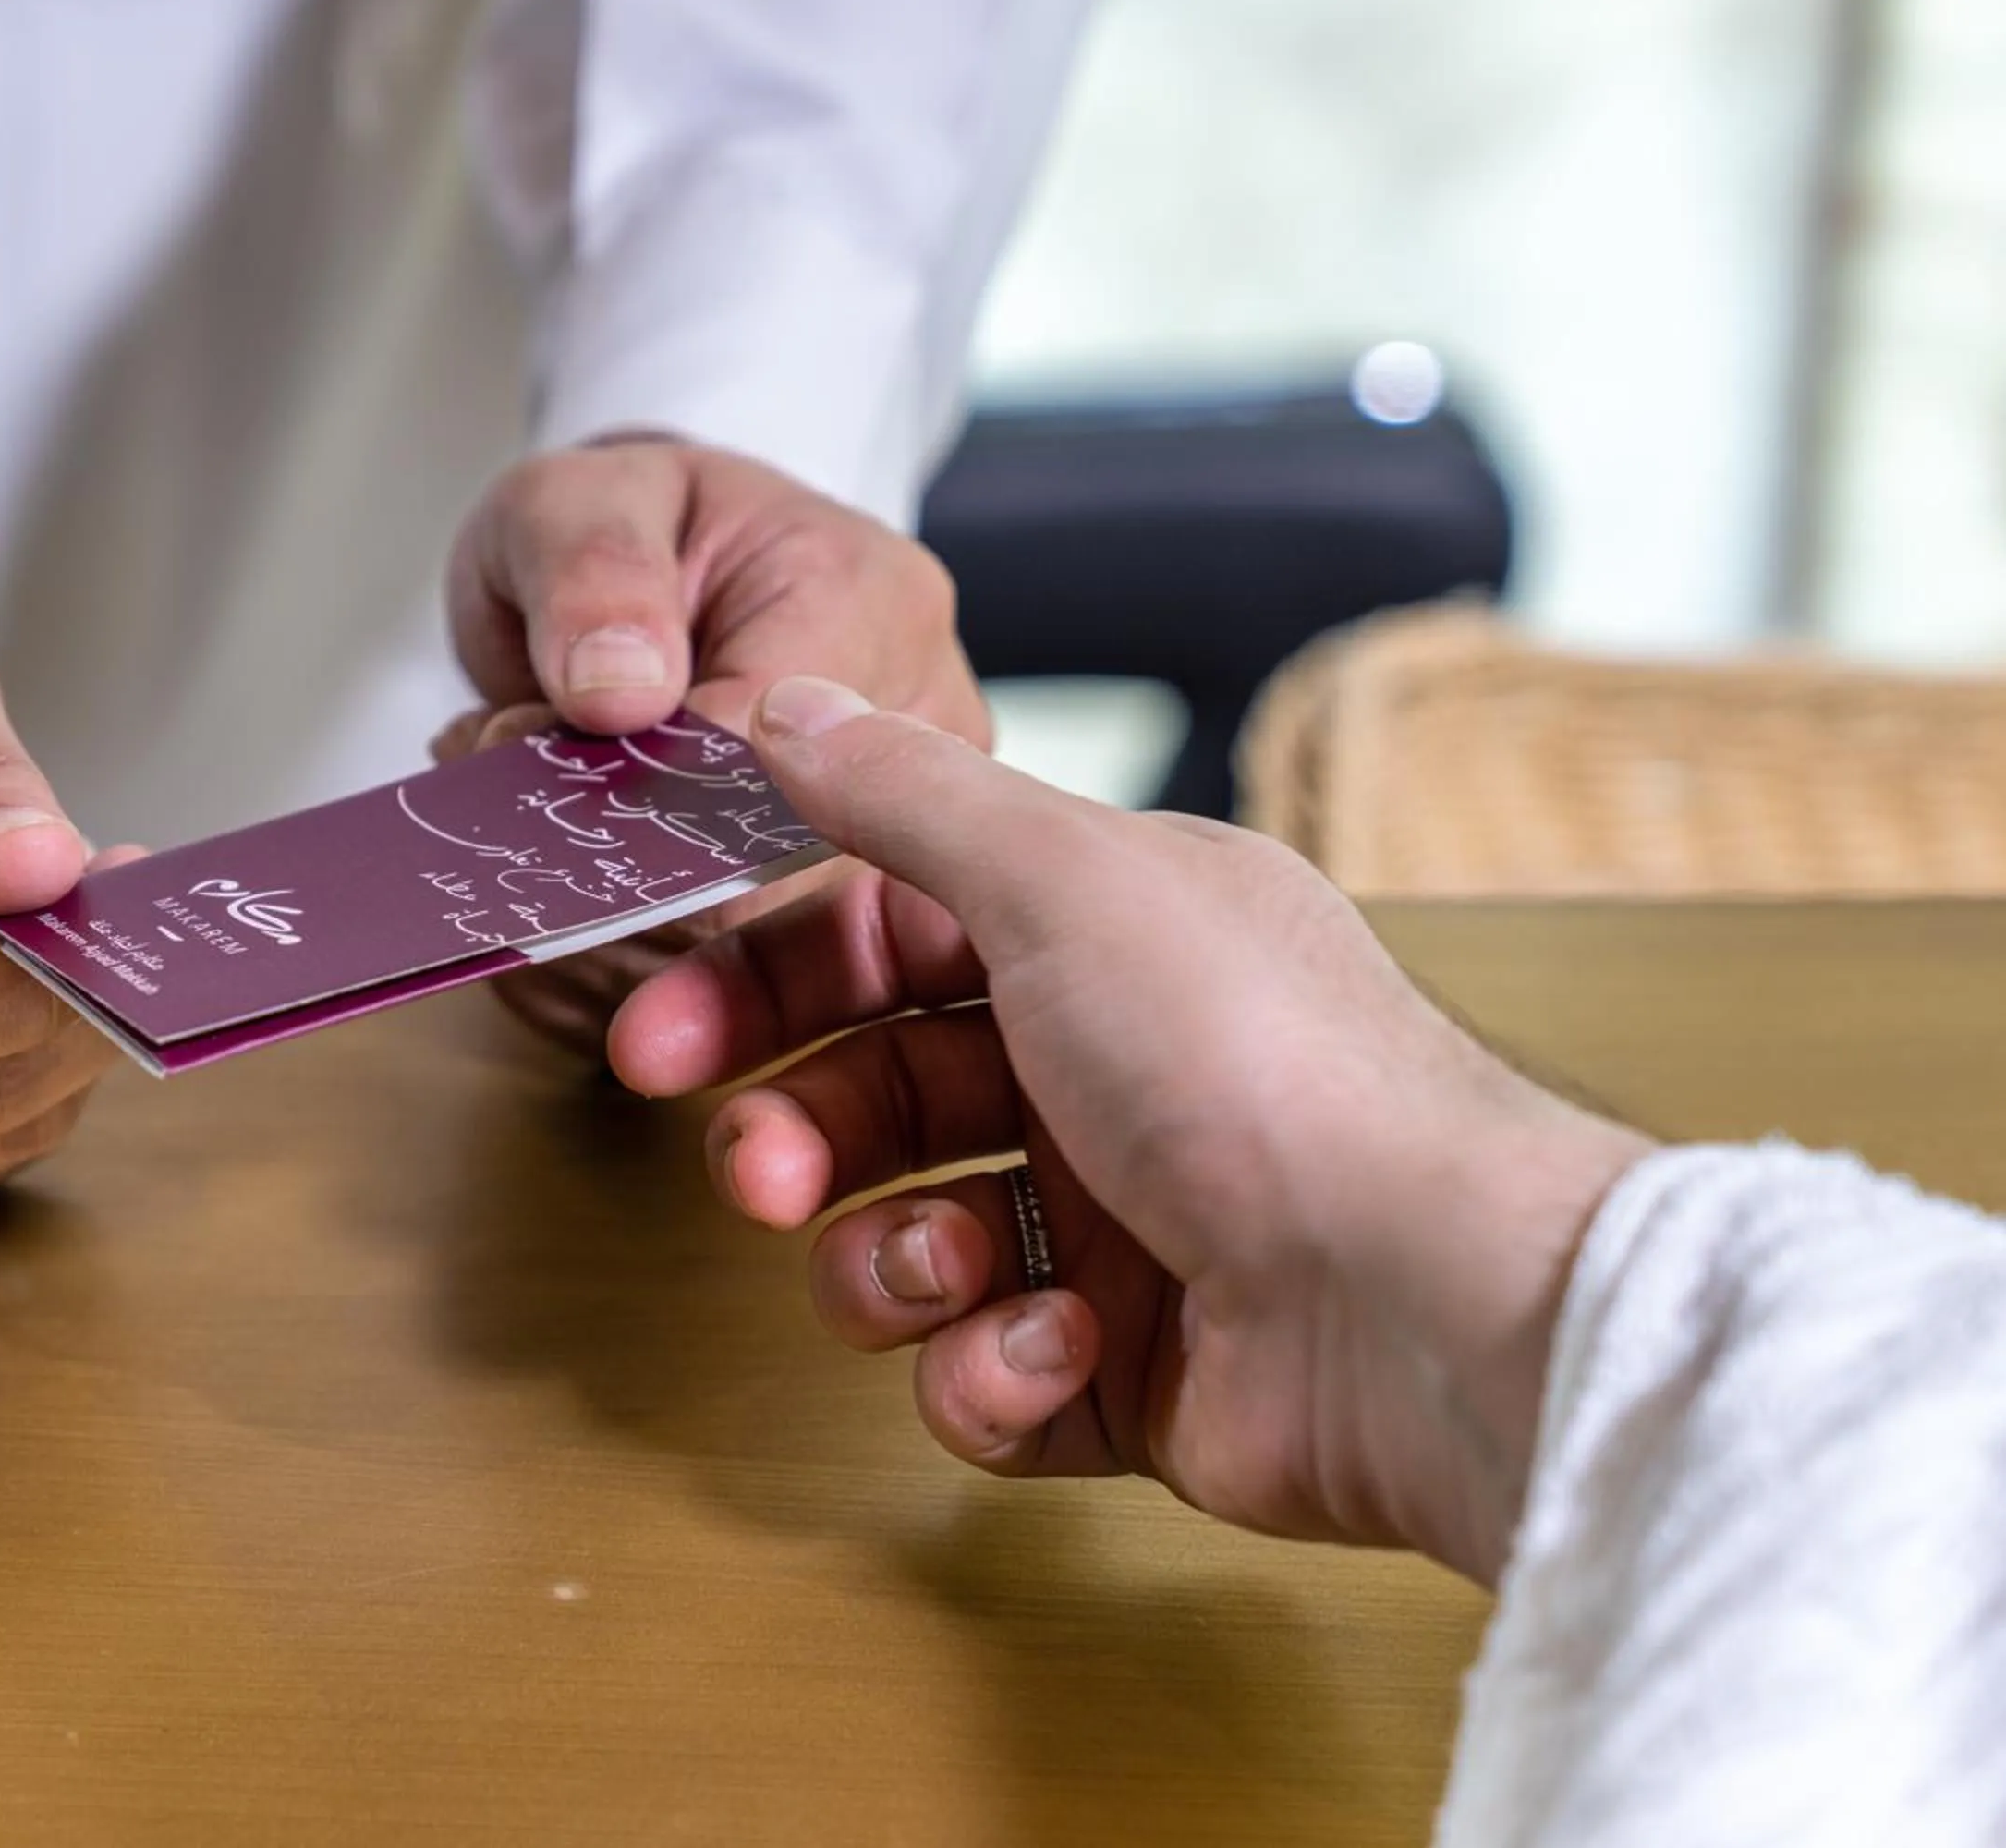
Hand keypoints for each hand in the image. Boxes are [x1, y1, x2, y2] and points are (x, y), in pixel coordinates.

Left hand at [443, 438, 984, 1053]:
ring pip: (740, 970)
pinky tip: (553, 883)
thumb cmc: (631, 535)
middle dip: (609, 864)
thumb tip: (615, 692)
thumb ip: (593, 573)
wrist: (656, 581)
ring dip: (591, 921)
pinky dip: (598, 963)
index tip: (529, 781)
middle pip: (778, 887)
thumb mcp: (580, 499)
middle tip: (499, 782)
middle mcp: (914, 741)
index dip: (643, 802)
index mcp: (872, 606)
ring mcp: (888, 845)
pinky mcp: (835, 926)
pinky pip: (709, 1009)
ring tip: (520, 814)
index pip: (782, 765)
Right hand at [609, 679, 1650, 1583]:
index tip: (661, 1034)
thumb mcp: (1061, 881)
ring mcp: (1116, 1227)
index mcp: (1099, 938)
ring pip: (905, 1247)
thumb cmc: (1256, 1067)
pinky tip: (1059, 1343)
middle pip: (875, 1099)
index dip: (763, 984)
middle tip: (762, 1176)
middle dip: (800, 1139)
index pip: (881, 943)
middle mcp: (1105, 1072)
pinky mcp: (1123, 1371)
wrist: (1420, 1304)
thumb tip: (788, 704)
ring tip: (956, 1266)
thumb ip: (905, 795)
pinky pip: (980, 1376)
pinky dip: (995, 1369)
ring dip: (895, 1263)